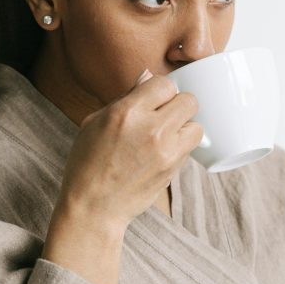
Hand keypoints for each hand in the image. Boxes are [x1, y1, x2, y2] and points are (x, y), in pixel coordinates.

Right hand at [56, 70, 203, 229]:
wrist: (93, 206)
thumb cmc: (88, 162)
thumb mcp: (96, 121)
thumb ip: (126, 98)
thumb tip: (147, 76)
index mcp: (127, 112)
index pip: (165, 84)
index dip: (159, 90)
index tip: (153, 99)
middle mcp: (151, 129)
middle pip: (189, 101)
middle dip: (177, 105)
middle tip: (163, 115)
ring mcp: (166, 152)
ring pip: (196, 126)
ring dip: (184, 127)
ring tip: (165, 135)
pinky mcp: (174, 170)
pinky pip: (190, 148)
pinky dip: (181, 147)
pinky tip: (162, 152)